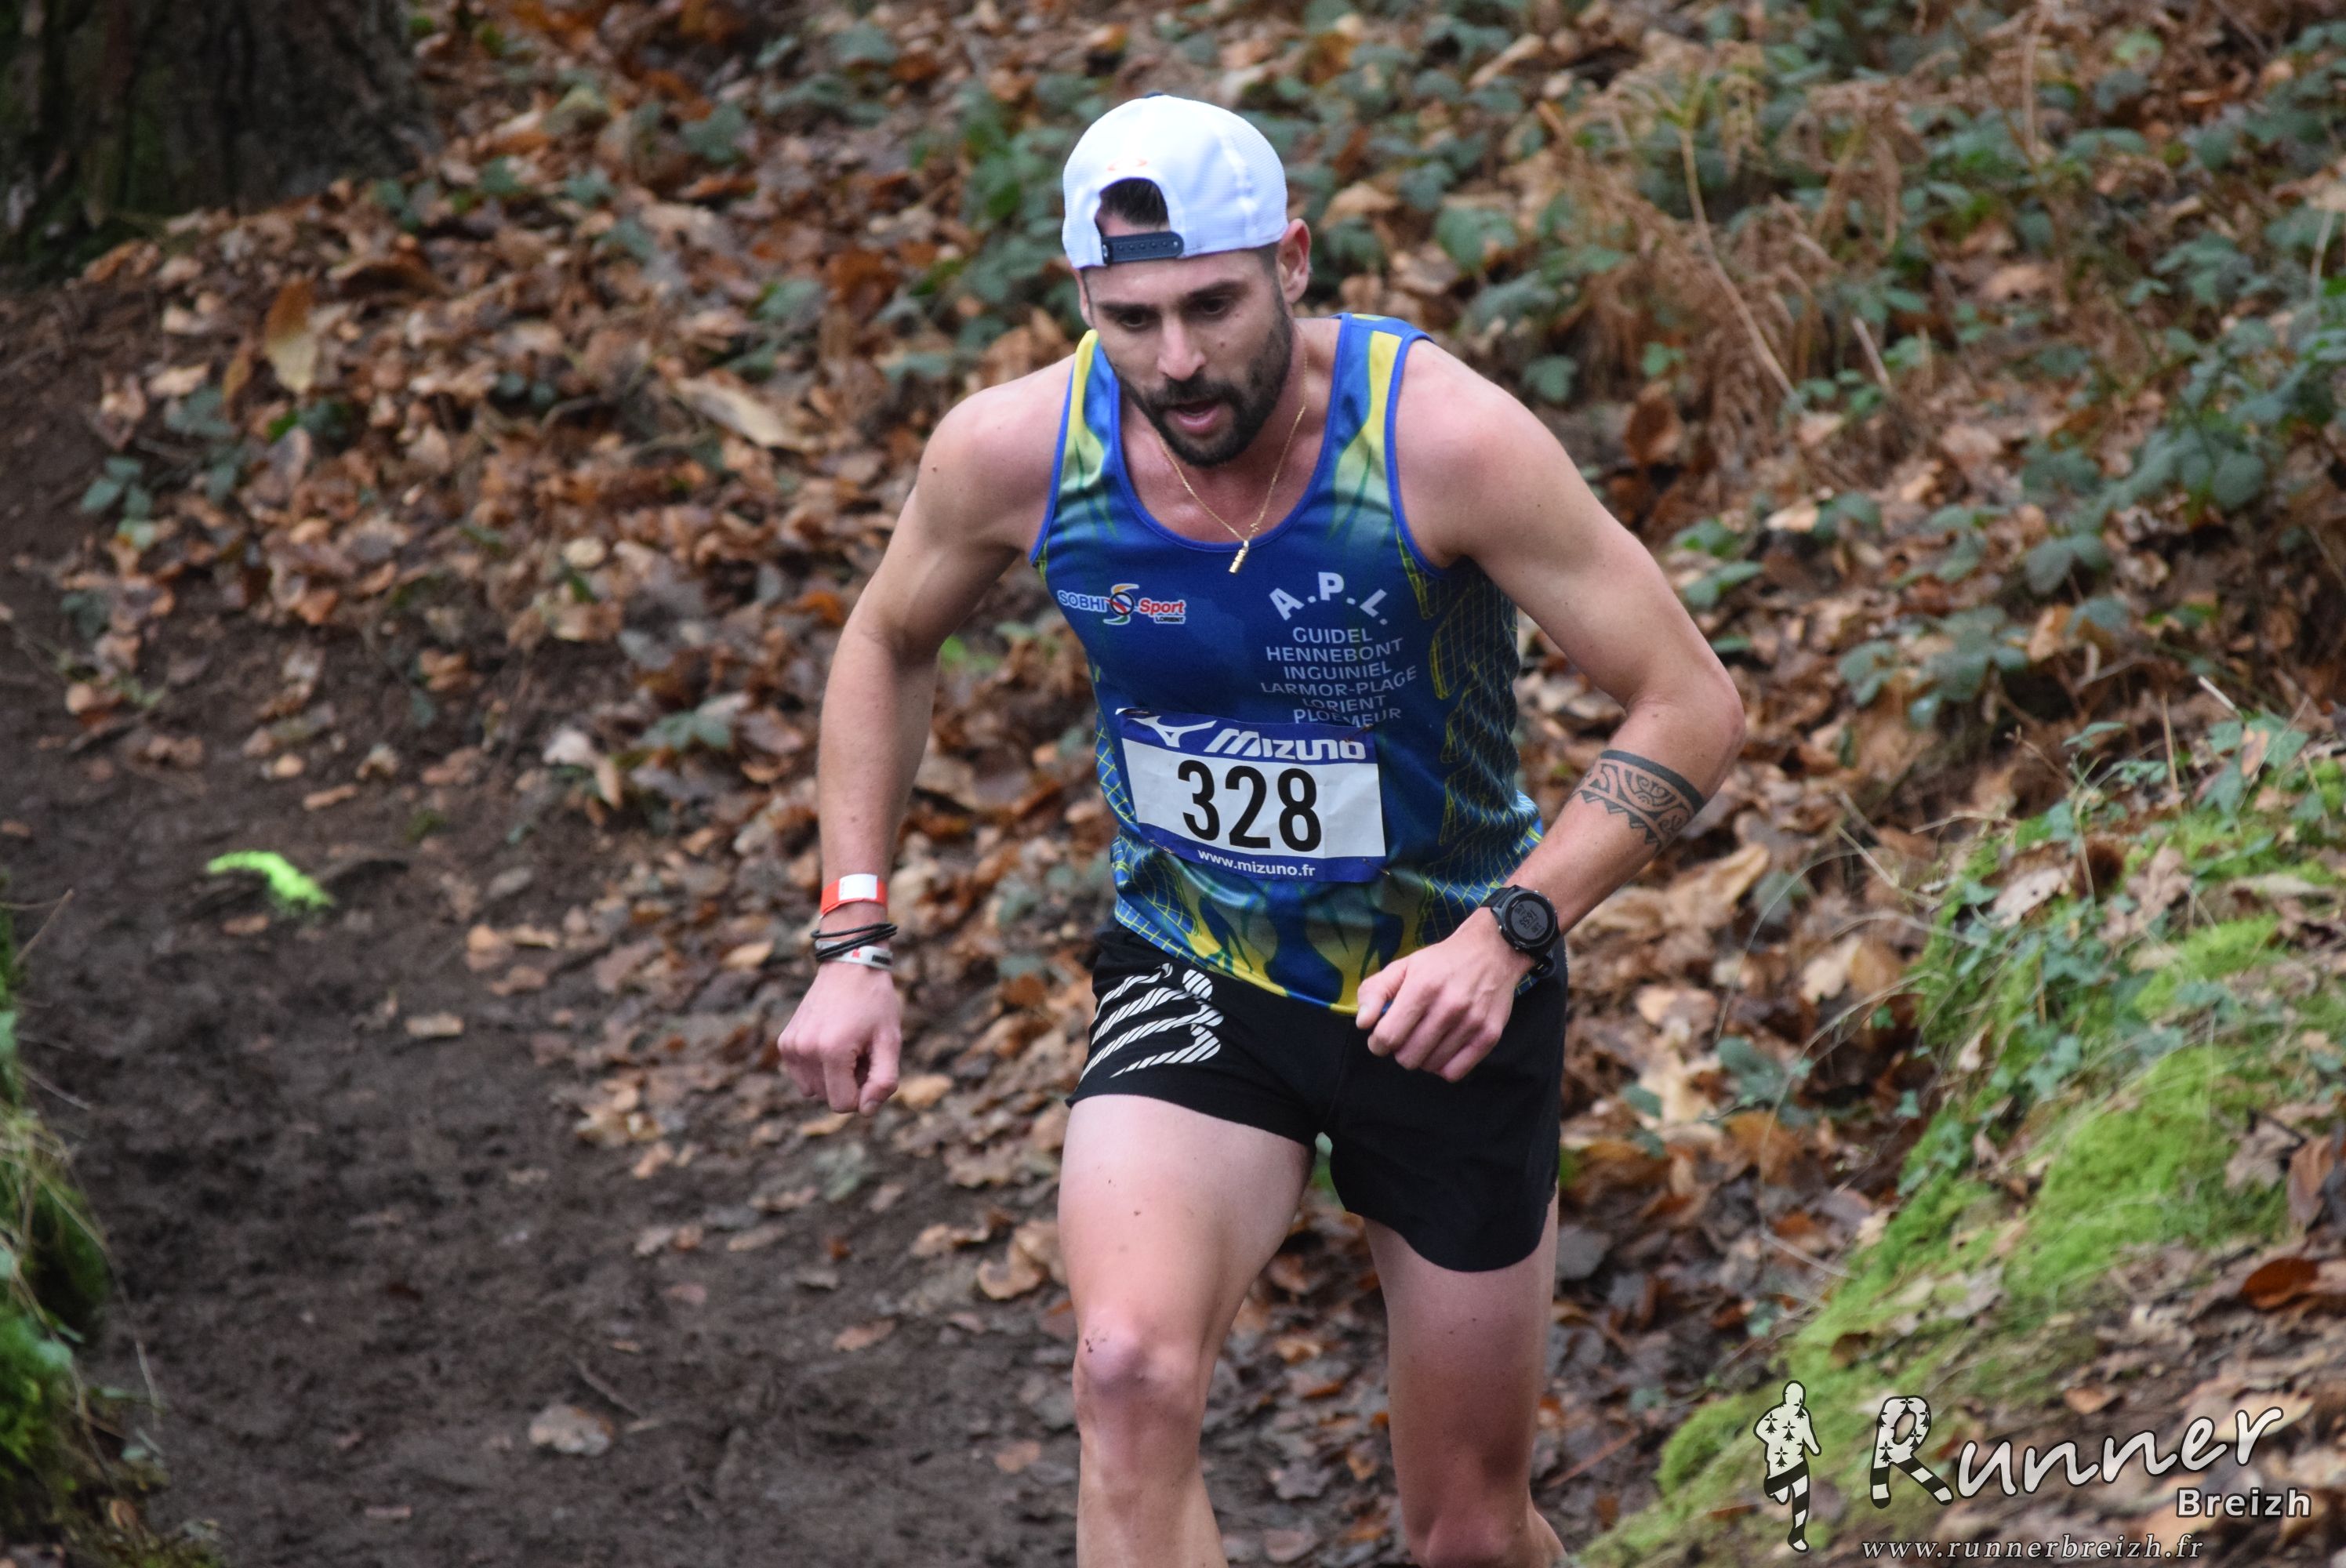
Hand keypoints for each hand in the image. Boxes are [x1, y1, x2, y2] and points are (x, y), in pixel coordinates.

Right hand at [775, 959, 902, 1113]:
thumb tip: (866, 1110)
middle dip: (848, 1083)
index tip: (871, 1067)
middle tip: (861, 1051)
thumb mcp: (890, 1041)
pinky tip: (831, 1041)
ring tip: (847, 1046)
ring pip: (813, 1090)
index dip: (863, 1094)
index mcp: (832, 1051)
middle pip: (828, 1098)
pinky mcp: (784, 1042)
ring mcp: (791, 1046)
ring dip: (832, 1077)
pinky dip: (817, 1067)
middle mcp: (805, 1050)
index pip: (843, 1105)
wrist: (850, 965)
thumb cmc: (875, 1003)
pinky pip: (802, 1076)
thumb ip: (884, 1081)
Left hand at [1353, 909, 1533, 1081]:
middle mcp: (1449, 1007)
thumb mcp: (1404, 966)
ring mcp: (1472, 1023)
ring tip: (1427, 1037)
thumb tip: (1363, 1023)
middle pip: (1408, 1057)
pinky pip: (1455, 1072)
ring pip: (1430, 1066)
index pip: (1388, 1036)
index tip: (1381, 1037)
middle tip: (1407, 1035)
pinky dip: (1444, 1066)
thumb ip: (1376, 991)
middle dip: (1400, 1050)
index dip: (1378, 1043)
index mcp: (1422, 987)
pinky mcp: (1489, 1036)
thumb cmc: (1442, 962)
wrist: (1493, 951)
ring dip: (1423, 1056)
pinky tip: (1443, 1048)